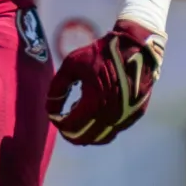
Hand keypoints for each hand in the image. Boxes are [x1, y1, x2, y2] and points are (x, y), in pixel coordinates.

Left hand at [48, 20, 163, 144]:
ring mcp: (125, 116)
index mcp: (94, 103)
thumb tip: (50, 110)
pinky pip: (115, 130)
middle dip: (70, 132)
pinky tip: (95, 112)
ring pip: (101, 138)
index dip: (59, 123)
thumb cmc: (100, 54)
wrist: (136, 48)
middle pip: (84, 138)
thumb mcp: (71, 65)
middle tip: (63, 122)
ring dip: (86, 132)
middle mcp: (111, 114)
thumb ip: (57, 88)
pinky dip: (102, 127)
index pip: (70, 127)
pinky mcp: (135, 114)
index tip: (54, 115)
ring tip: (78, 117)